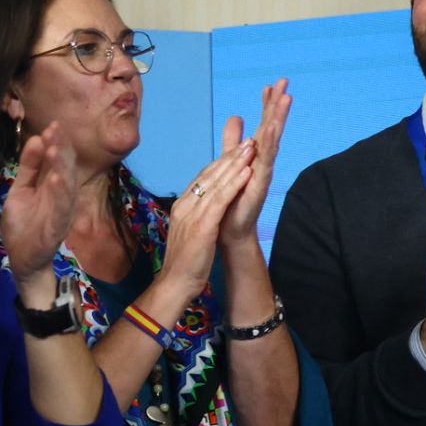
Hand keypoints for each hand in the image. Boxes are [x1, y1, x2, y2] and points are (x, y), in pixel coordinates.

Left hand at [2, 123, 77, 304]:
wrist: (22, 258)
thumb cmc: (24, 223)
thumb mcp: (21, 189)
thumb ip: (29, 166)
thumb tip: (37, 138)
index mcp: (54, 185)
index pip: (59, 159)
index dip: (58, 142)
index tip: (53, 124)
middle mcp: (62, 196)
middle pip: (65, 168)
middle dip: (61, 148)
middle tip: (55, 129)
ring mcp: (61, 212)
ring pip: (66, 186)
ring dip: (61, 167)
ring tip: (54, 148)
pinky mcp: (56, 228)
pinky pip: (60, 209)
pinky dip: (59, 194)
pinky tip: (54, 179)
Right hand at [158, 138, 256, 298]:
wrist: (175, 284)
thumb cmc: (185, 263)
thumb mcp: (190, 232)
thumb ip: (196, 216)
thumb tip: (206, 207)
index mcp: (182, 206)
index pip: (203, 179)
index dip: (221, 163)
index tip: (237, 150)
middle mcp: (186, 205)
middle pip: (210, 175)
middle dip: (230, 157)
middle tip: (247, 141)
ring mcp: (192, 214)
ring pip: (216, 183)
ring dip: (235, 164)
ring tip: (250, 148)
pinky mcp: (202, 226)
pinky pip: (220, 200)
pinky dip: (234, 184)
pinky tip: (246, 172)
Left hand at [220, 78, 290, 248]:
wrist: (231, 228)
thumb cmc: (233, 198)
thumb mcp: (230, 161)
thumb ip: (233, 140)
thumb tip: (236, 117)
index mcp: (255, 153)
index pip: (263, 124)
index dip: (266, 105)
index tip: (269, 85)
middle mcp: (263, 159)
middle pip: (272, 126)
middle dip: (277, 104)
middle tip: (284, 82)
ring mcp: (264, 170)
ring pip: (273, 139)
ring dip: (278, 118)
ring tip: (285, 98)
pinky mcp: (260, 182)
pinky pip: (266, 159)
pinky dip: (269, 142)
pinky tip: (272, 128)